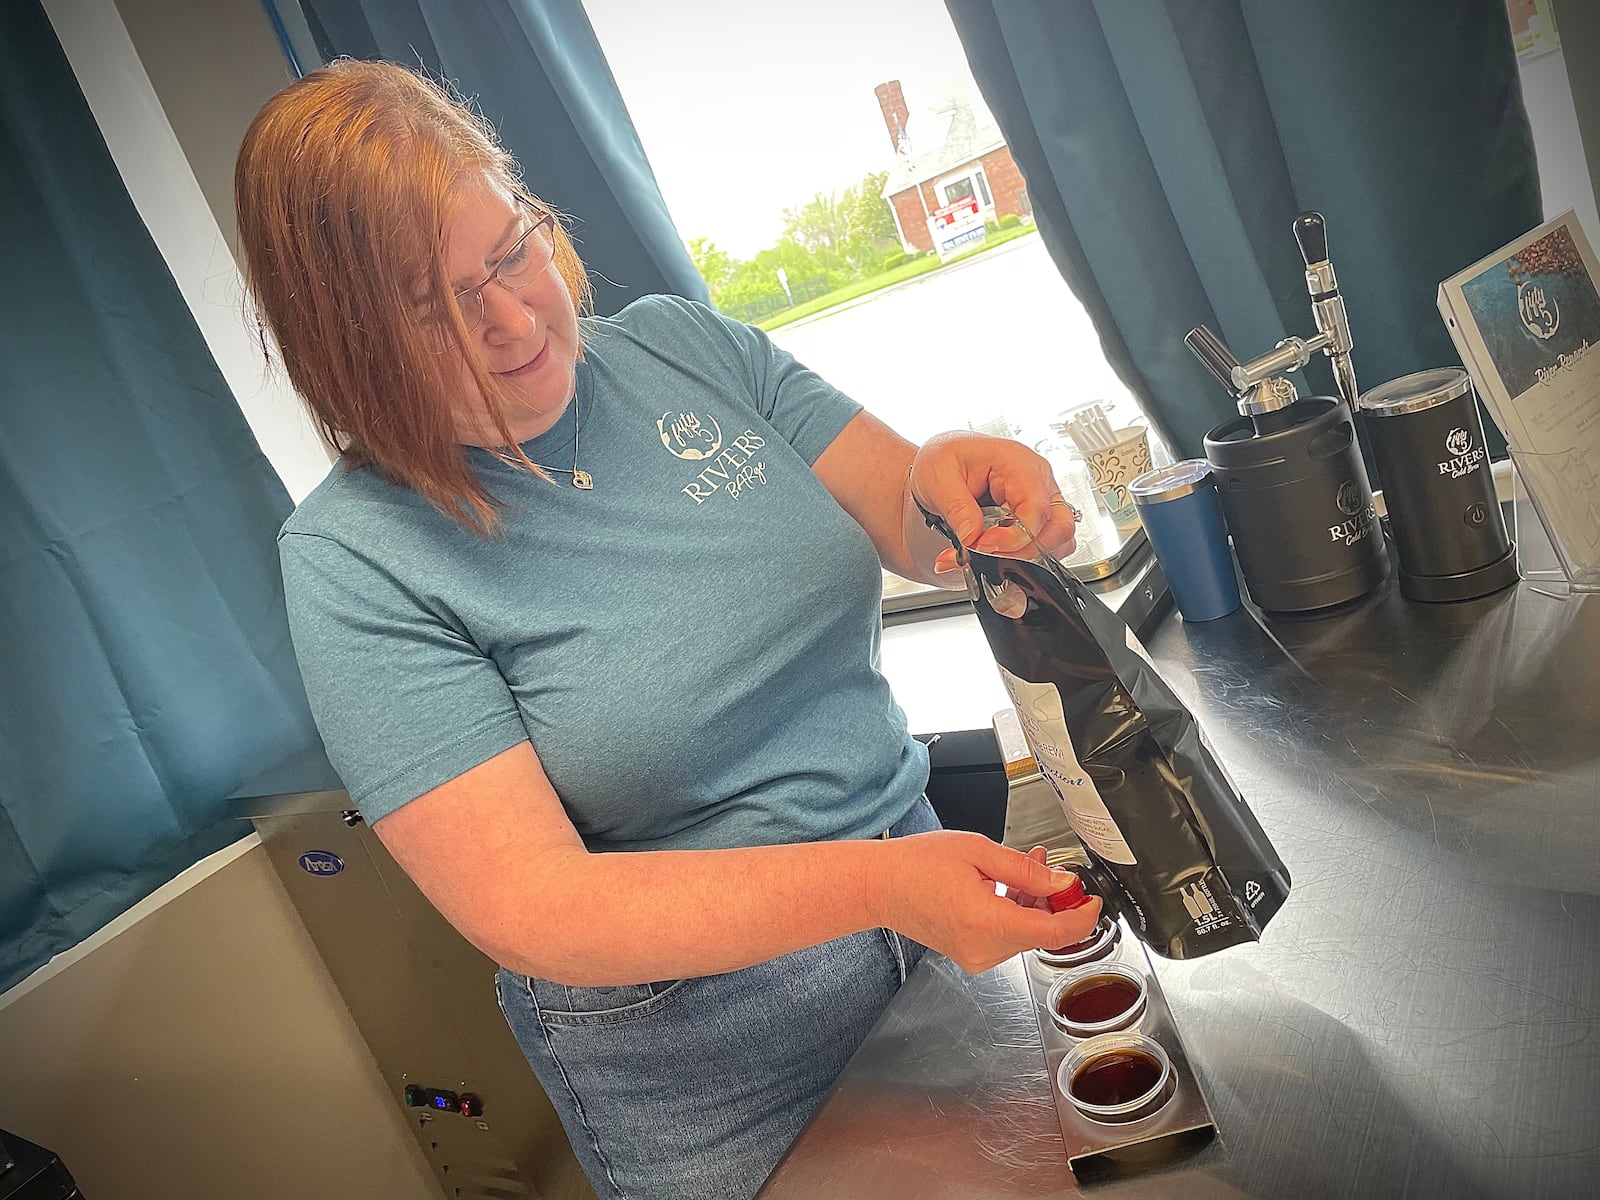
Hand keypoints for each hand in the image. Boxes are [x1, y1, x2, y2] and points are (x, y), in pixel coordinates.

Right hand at [871, 831, 1102, 973]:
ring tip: (1029, 865)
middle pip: (1042, 932)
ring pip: (1026, 933)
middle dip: (1056, 900)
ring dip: (1035, 902)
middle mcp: (985, 949)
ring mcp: (977, 956)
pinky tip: (1011, 885)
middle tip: (1055, 866)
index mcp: (989, 923)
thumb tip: (1063, 882)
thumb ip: (1027, 869)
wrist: (879, 886)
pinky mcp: (971, 955)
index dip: (1082, 917)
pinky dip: (1016, 911)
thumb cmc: (917, 865)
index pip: (1055, 933)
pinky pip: (1007, 936)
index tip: (1094, 900)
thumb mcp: (979, 851)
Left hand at [908, 432, 1078, 573]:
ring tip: (978, 555)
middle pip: (1058, 527)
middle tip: (983, 555)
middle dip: (1022, 552)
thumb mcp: (937, 475)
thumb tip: (972, 537)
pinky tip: (989, 556)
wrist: (938, 468)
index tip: (983, 546)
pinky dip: (1018, 561)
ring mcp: (1040, 502)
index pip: (1036, 507)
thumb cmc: (942, 460)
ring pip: (1056, 543)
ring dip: (1019, 559)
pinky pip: (1043, 549)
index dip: (1014, 537)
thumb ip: (957, 507)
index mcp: (1018, 462)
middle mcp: (1037, 482)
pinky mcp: (1036, 522)